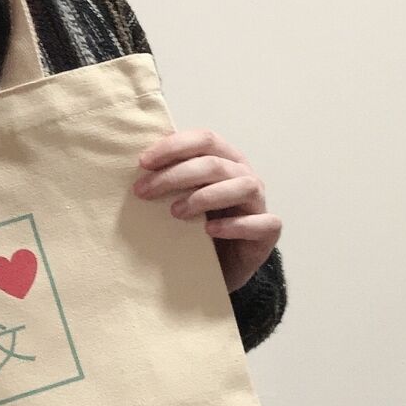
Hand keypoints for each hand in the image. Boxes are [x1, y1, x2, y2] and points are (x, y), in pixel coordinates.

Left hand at [132, 127, 281, 294]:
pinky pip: (262, 223)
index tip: (142, 163)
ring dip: (205, 197)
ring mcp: (259, 203)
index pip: (204, 139)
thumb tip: (137, 163)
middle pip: (214, 164)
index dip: (173, 147)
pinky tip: (209, 231)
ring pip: (242, 186)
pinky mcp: (268, 232)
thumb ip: (170, 178)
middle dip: (175, 176)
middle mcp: (245, 176)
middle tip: (144, 192)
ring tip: (175, 212)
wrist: (221, 266)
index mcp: (225, 159)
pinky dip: (234, 225)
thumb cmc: (198, 227)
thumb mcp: (181, 197)